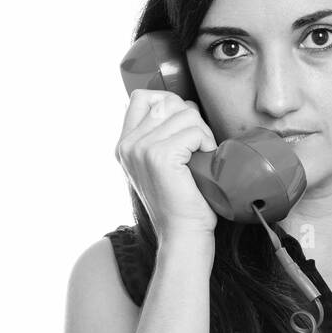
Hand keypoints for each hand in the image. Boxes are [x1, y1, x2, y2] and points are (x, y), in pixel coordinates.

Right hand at [115, 90, 218, 239]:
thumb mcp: (160, 165)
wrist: (182, 235)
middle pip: (168, 102)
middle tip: (197, 148)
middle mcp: (128, 145)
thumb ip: (158, 136)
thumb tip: (179, 105)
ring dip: (202, 133)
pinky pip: (194, 131)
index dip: (170, 104)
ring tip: (201, 158)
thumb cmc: (181, 203)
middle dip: (191, 120)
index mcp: (124, 145)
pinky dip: (206, 143)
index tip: (183, 129)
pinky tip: (204, 163)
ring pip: (184, 113)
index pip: (143, 97)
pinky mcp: (159, 156)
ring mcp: (141, 149)